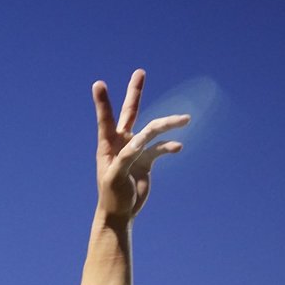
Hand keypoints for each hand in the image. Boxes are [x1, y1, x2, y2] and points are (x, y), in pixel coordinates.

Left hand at [93, 70, 189, 220]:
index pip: (105, 119)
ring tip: (186, 119)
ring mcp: (136, 150)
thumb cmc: (111, 195)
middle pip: (130, 112)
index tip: (98, 84)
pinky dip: (169, 146)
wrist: (121, 212)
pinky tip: (178, 147)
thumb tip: (141, 140)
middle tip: (139, 72)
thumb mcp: (115, 177)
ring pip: (153, 130)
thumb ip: (126, 158)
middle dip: (135, 93)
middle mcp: (122, 143)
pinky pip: (161, 148)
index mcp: (108, 145)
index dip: (103, 102)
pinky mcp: (147, 160)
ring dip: (169, 124)